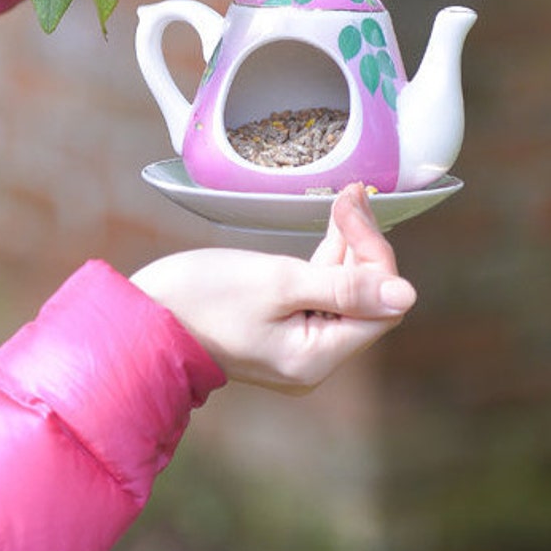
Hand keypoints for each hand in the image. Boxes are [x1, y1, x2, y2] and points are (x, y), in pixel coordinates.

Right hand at [130, 183, 416, 392]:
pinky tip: (332, 223)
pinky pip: (319, 294)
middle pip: (366, 298)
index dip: (374, 253)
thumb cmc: (201, 297)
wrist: (142, 317)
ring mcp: (298, 346)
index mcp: (316, 357)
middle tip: (351, 191)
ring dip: (346, 244)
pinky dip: (325, 258)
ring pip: (343, 291)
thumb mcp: (277, 282)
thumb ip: (343, 287)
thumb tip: (408, 295)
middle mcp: (314, 360)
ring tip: (347, 194)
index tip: (353, 205)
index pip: (380, 306)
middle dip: (361, 243)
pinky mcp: (283, 329)